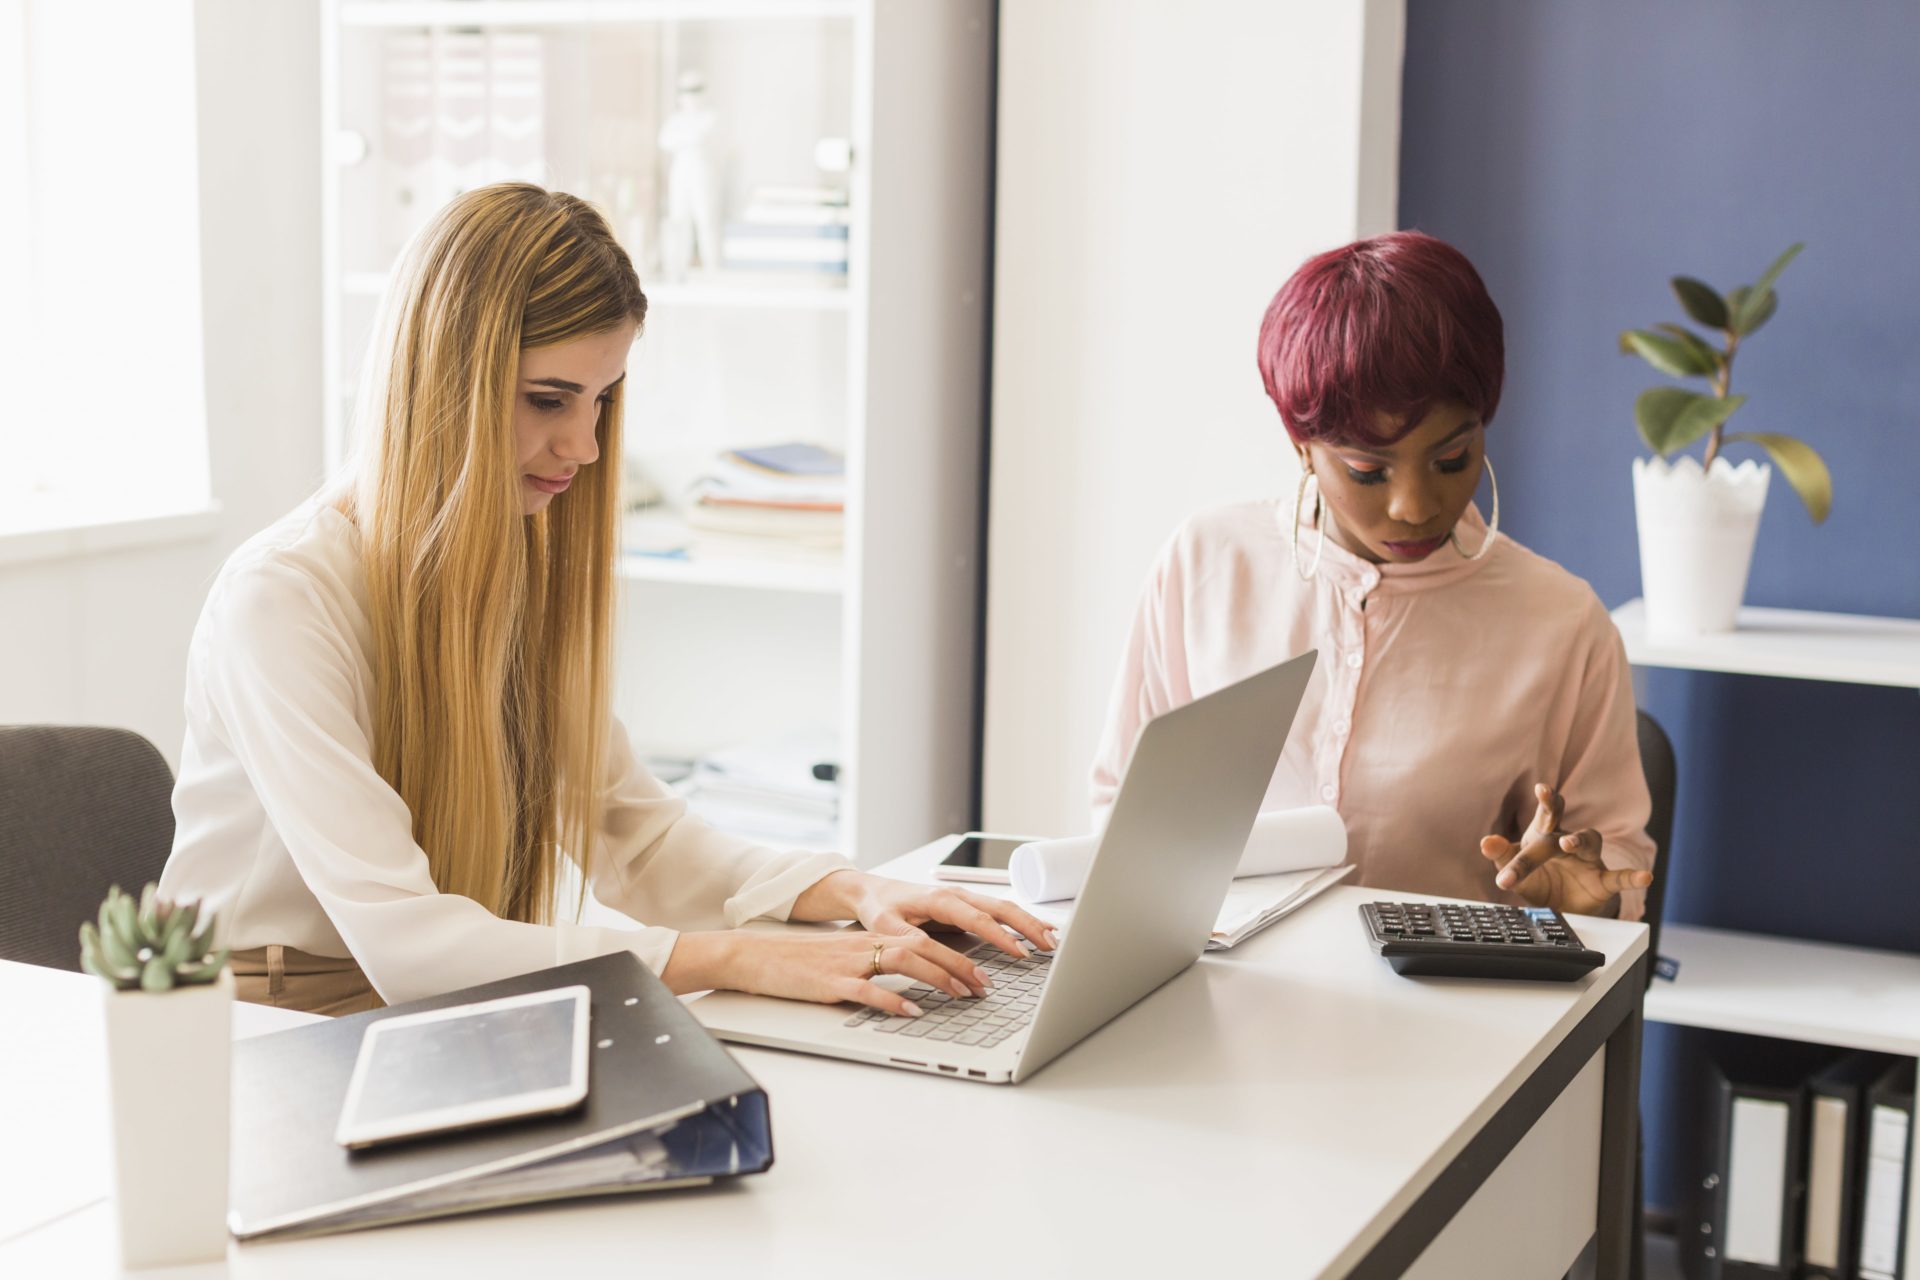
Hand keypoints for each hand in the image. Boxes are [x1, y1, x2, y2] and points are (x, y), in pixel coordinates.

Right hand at [669, 927, 1002, 1017]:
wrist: (753, 957)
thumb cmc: (796, 963)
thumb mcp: (842, 958)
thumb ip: (874, 967)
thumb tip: (910, 989)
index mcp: (868, 938)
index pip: (922, 940)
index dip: (955, 955)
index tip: (979, 973)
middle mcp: (864, 945)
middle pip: (922, 948)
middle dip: (958, 966)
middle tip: (983, 985)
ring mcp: (848, 963)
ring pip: (903, 961)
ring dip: (936, 977)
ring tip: (960, 994)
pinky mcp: (830, 983)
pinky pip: (868, 990)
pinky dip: (893, 1000)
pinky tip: (911, 1011)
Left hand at [799, 870, 1059, 960]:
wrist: (870, 890)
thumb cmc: (878, 907)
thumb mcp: (886, 927)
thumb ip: (911, 940)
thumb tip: (933, 957)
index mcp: (940, 900)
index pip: (978, 919)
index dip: (1001, 937)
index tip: (1020, 953)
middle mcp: (957, 895)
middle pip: (1001, 908)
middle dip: (1028, 926)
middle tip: (1049, 946)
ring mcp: (963, 898)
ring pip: (1003, 907)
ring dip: (1028, 922)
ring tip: (1051, 939)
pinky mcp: (964, 905)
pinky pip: (996, 911)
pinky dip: (1018, 919)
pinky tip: (1034, 929)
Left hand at [1479, 783, 1653, 916]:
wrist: (1560, 909)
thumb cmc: (1538, 880)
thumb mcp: (1515, 872)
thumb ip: (1502, 857)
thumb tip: (1485, 841)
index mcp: (1544, 835)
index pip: (1544, 816)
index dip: (1544, 801)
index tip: (1540, 787)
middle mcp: (1567, 842)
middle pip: (1560, 826)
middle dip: (1553, 811)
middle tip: (1546, 799)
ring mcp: (1586, 860)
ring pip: (1589, 841)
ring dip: (1579, 840)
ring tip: (1568, 843)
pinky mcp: (1602, 881)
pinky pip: (1619, 877)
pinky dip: (1631, 877)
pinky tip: (1645, 877)